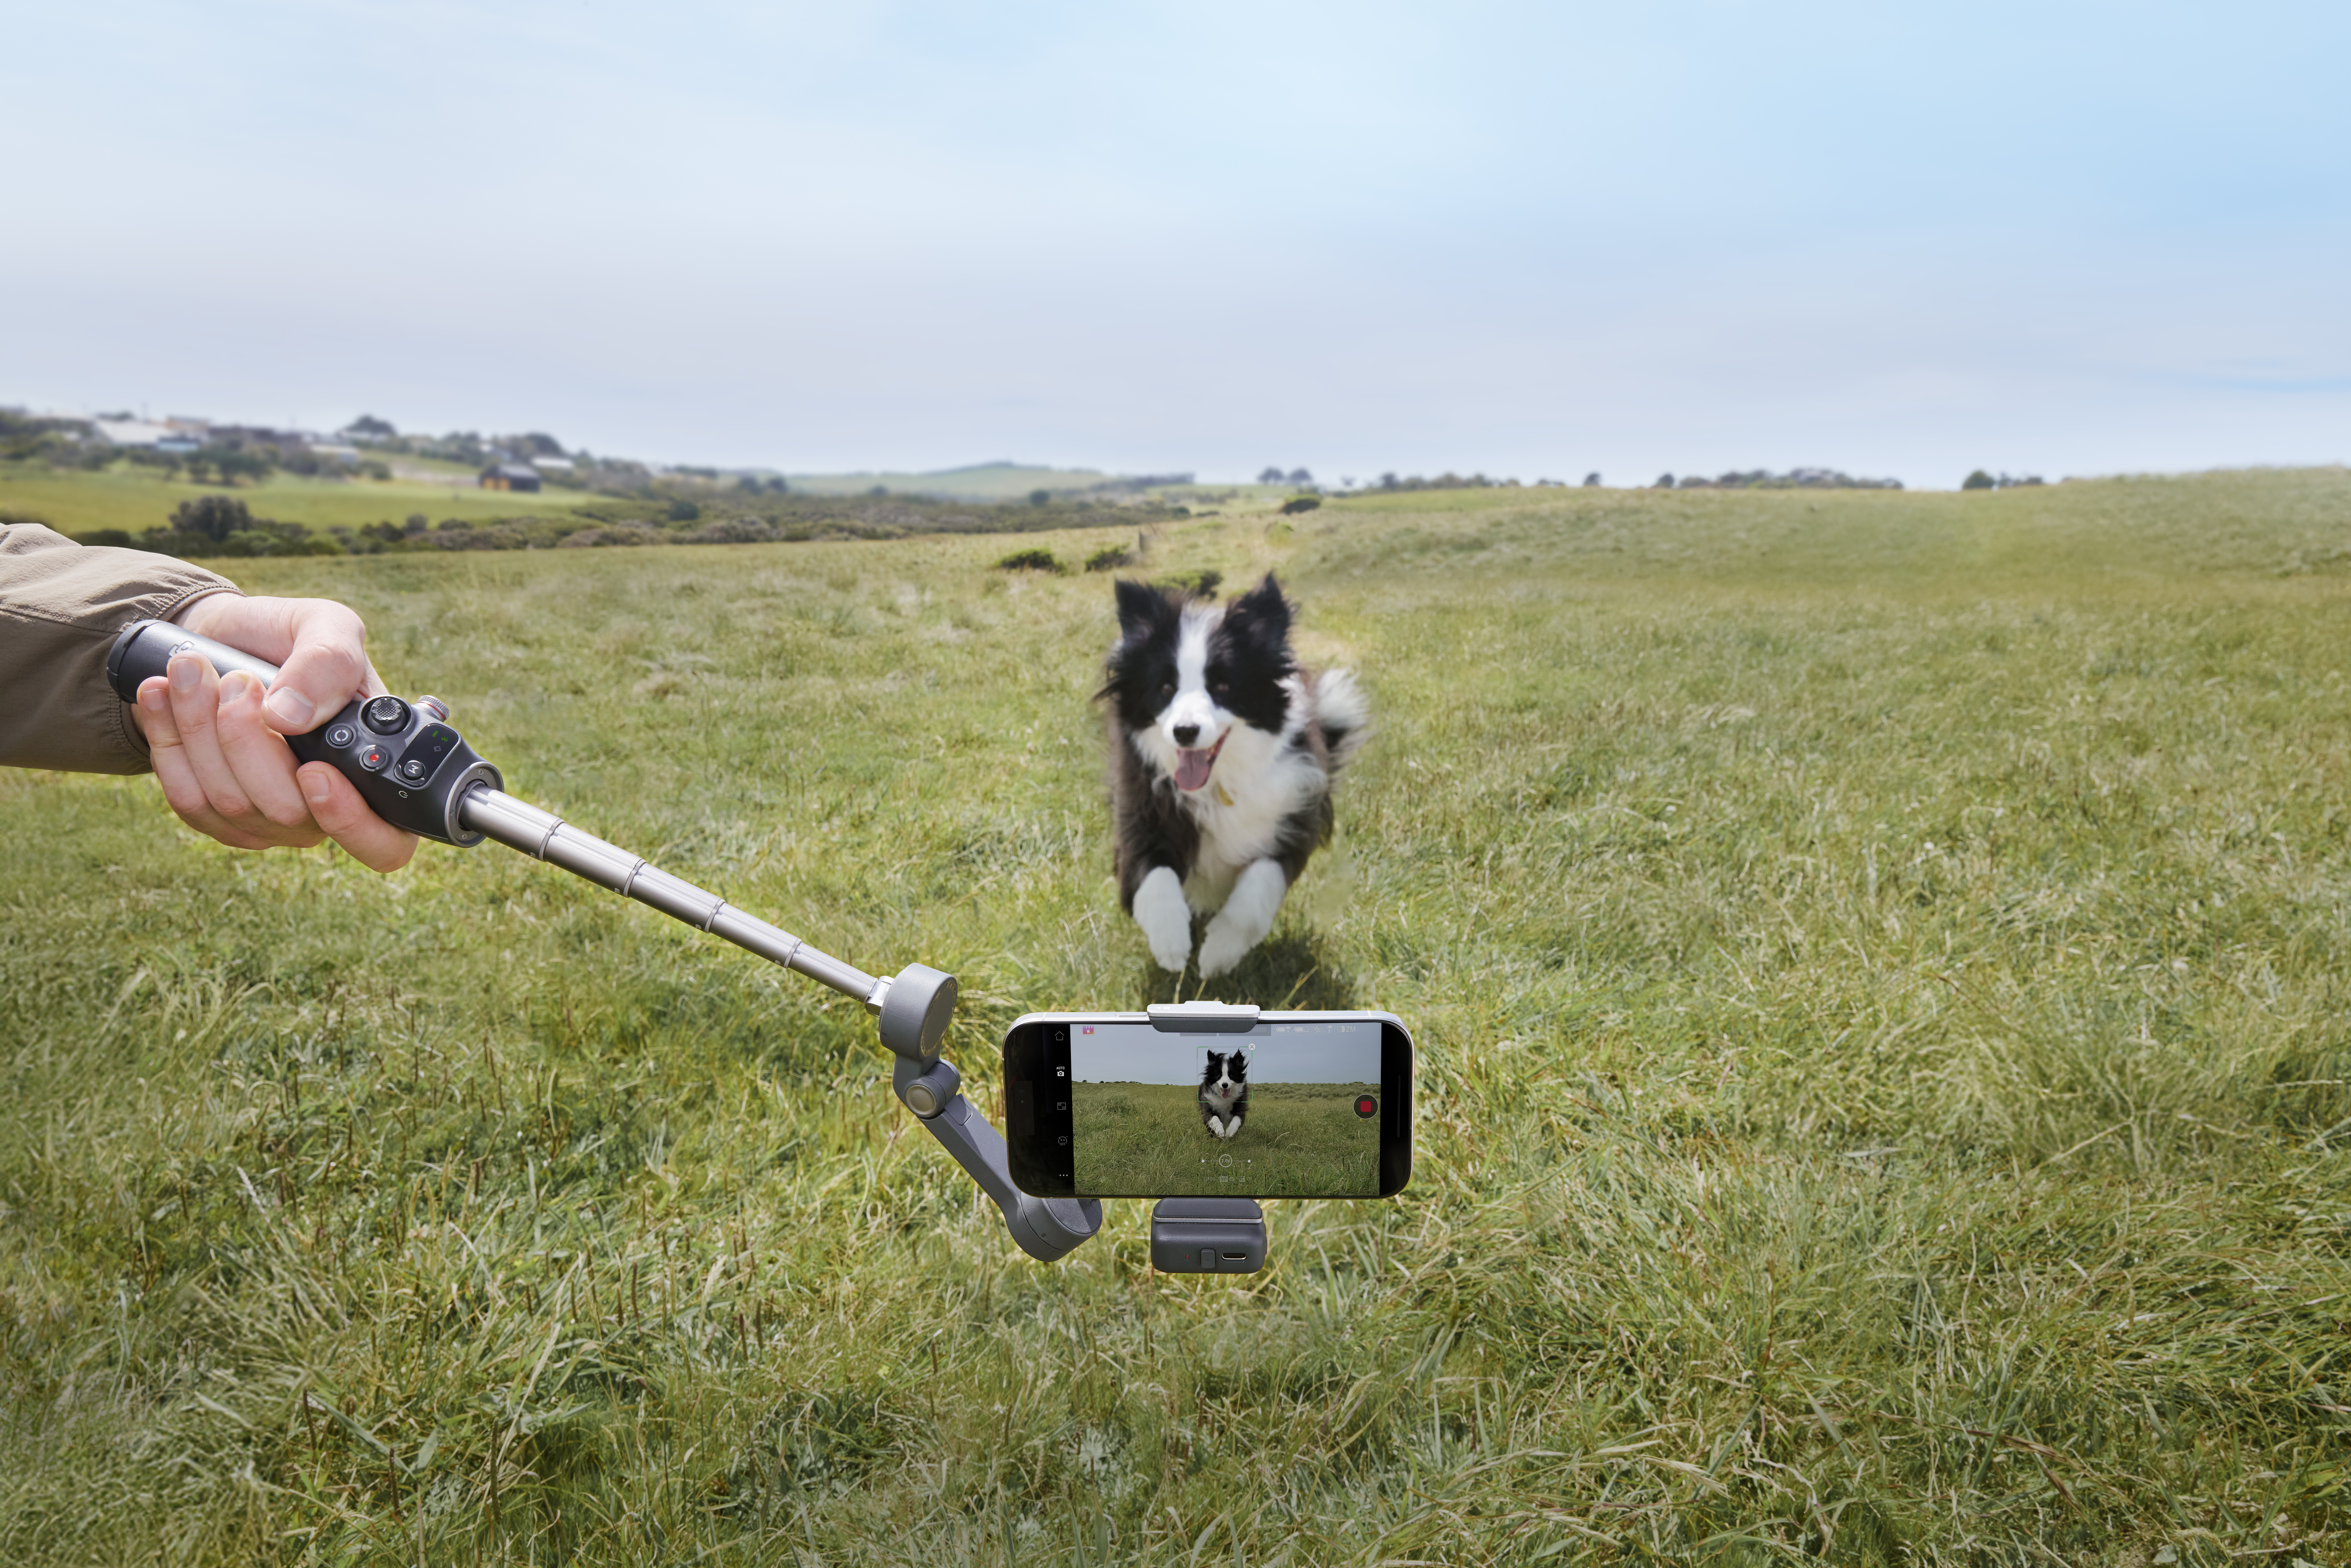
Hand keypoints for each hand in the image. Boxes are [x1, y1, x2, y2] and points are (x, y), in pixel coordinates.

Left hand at [129, 593, 418, 870]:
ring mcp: (267, 820)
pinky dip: (166, 739)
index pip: (383, 842)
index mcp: (373, 774)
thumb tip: (290, 718)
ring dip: (199, 728)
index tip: (314, 771)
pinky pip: (187, 798)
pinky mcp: (214, 816)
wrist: (229, 638)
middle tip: (238, 679)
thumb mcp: (328, 627)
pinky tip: (158, 694)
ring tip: (189, 667)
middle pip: (288, 811)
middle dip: (248, 739)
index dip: (351, 821)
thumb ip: (328, 665)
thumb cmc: (291, 637)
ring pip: (229, 802)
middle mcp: (324, 810)